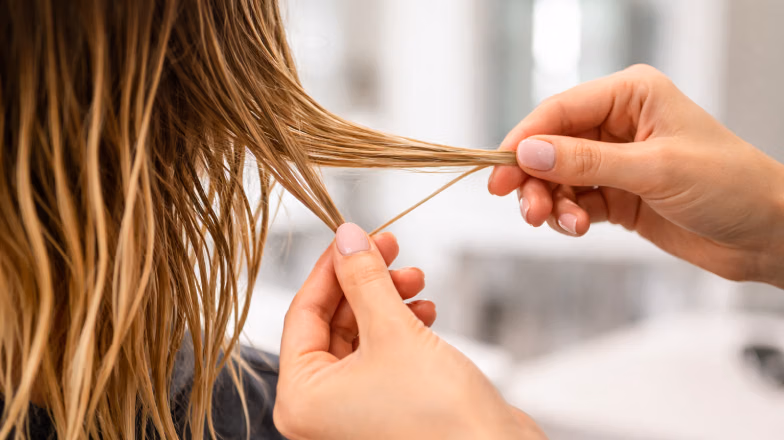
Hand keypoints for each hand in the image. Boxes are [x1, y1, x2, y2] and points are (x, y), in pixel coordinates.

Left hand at [274, 223, 544, 439]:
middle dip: (365, 281)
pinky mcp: (386, 404)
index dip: (331, 268)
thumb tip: (347, 237)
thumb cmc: (440, 420)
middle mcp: (321, 407)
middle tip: (390, 248)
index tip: (353, 235)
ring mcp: (353, 408)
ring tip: (417, 280)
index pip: (302, 313)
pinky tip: (426, 310)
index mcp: (301, 399)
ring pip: (360, 333)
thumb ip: (365, 279)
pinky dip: (401, 325)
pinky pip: (381, 351)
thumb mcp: (394, 331)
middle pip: (332, 321)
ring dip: (387, 299)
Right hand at [488, 64, 783, 287]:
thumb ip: (587, 161)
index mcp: (631, 96)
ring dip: (551, 202)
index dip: (524, 140)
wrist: (767, 234)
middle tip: (528, 210)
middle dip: (535, 179)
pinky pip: (574, 201)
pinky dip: (568, 217)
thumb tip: (529, 152)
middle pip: (551, 146)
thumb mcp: (655, 169)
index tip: (498, 171)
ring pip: (558, 177)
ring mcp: (615, 160)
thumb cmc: (728, 186)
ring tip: (562, 224)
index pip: (559, 111)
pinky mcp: (617, 194)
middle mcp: (618, 123)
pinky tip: (578, 229)